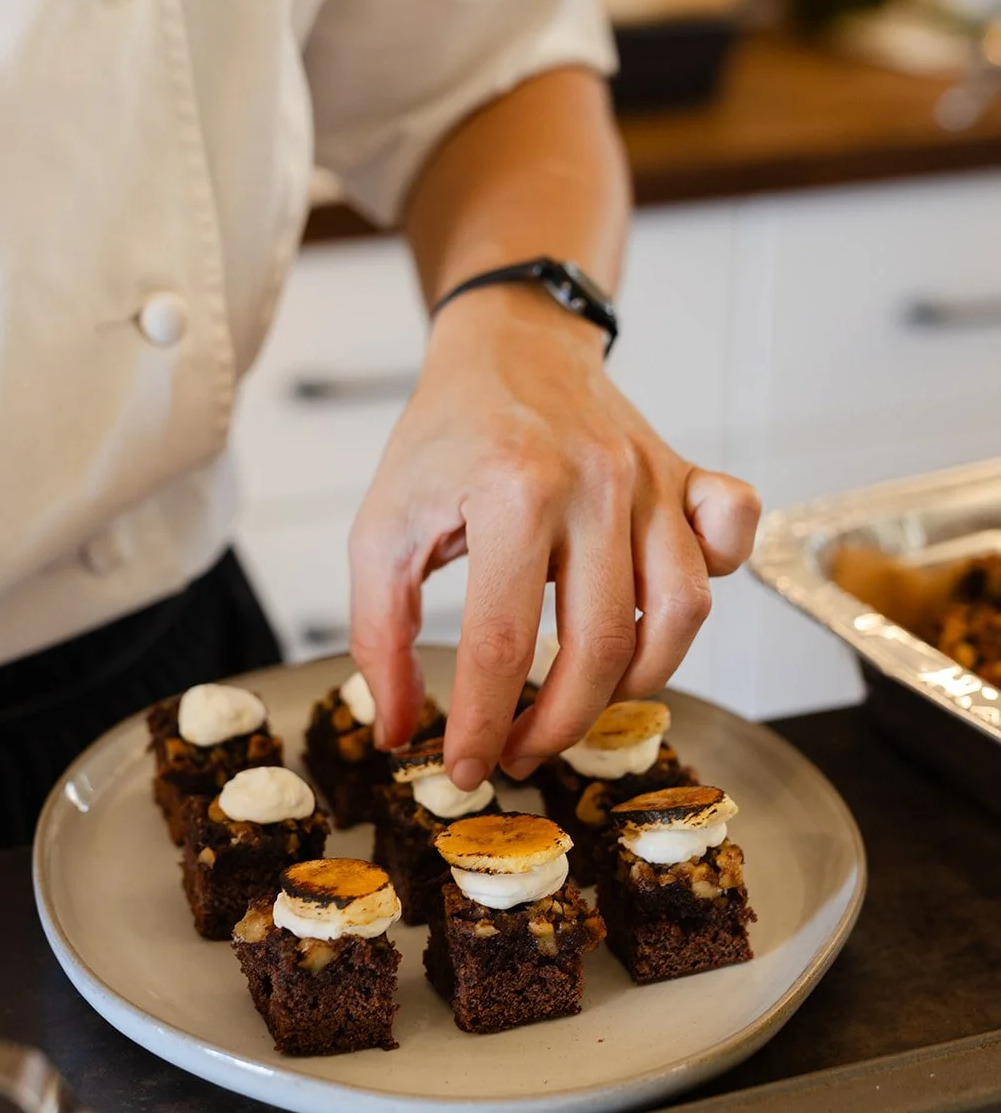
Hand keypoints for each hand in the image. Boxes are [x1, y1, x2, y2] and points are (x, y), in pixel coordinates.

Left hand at [349, 285, 759, 787]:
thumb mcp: (381, 529)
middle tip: (523, 752)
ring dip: (637, 679)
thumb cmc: (444, 439)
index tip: (468, 769)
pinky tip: (662, 607)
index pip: (503, 644)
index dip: (484, 724)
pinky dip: (716, 579)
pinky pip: (734, 534)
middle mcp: (595, 482)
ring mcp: (651, 476)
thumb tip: (399, 729)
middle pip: (602, 644)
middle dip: (560, 724)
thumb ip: (379, 633)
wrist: (507, 343)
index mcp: (511, 491)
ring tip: (584, 698)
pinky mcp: (686, 472)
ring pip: (683, 610)